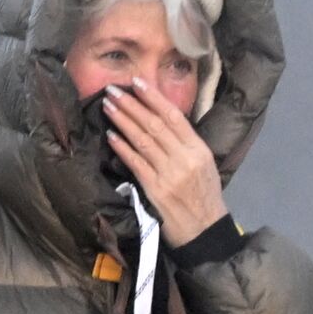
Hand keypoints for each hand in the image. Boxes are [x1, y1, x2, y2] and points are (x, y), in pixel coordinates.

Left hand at [102, 77, 228, 246]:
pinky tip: (111, 135)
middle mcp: (184, 158)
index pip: (174, 117)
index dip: (154, 97)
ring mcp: (169, 174)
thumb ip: (185, 144)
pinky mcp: (155, 189)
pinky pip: (136, 163)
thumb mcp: (204, 165)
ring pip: (142, 140)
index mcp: (199, 149)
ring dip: (123, 120)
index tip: (137, 82)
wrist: (204, 231)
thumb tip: (162, 119)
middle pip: (154, 125)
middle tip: (113, 89)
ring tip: (108, 105)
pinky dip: (122, 148)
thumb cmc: (204, 196)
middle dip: (131, 104)